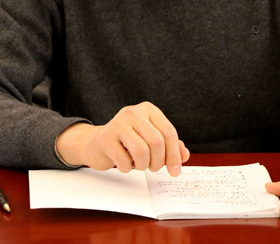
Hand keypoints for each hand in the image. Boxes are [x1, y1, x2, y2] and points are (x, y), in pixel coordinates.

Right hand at [55, 102, 189, 175]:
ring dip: (143, 166)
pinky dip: (128, 168)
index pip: (169, 132)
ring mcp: (118, 123)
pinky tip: (124, 163)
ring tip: (139, 165)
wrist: (96, 144)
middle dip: (158, 162)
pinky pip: (124, 160)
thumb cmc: (127, 143)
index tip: (175, 170)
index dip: (174, 154)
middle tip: (153, 168)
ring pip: (142, 151)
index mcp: (148, 110)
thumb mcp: (151, 141)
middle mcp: (133, 112)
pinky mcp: (105, 138)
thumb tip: (183, 155)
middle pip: (157, 142)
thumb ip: (170, 146)